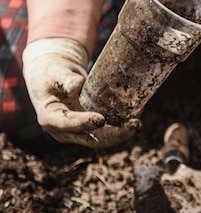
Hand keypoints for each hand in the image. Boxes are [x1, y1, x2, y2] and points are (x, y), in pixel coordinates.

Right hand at [22, 38, 140, 148]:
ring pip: (103, 138)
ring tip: (138, 123)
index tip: (100, 119)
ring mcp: (80, 132)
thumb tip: (77, 86)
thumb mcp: (53, 73)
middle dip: (115, 135)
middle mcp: (66, 131)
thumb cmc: (52, 73)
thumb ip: (64, 79)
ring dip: (122, 133)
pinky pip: (109, 130)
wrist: (55, 78)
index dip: (84, 123)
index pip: (67, 124)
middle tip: (135, 125)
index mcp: (50, 119)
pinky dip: (123, 125)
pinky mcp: (92, 128)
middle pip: (91, 139)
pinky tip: (136, 115)